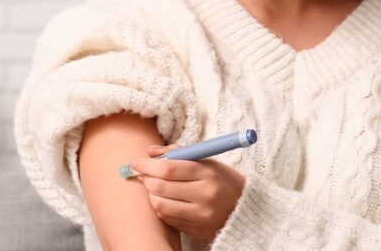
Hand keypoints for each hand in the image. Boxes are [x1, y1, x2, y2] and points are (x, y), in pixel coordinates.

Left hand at [130, 144, 246, 241]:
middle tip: (142, 173)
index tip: (135, 161)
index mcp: (208, 174)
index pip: (169, 169)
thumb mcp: (206, 161)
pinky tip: (165, 199)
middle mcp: (204, 196)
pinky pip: (167, 218)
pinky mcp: (196, 229)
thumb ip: (178, 152)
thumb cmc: (222, 179)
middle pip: (161, 188)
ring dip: (151, 194)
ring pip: (160, 205)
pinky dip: (161, 207)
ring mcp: (200, 215)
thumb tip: (149, 151)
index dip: (147, 165)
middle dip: (146, 179)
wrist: (244, 208)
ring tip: (154, 187)